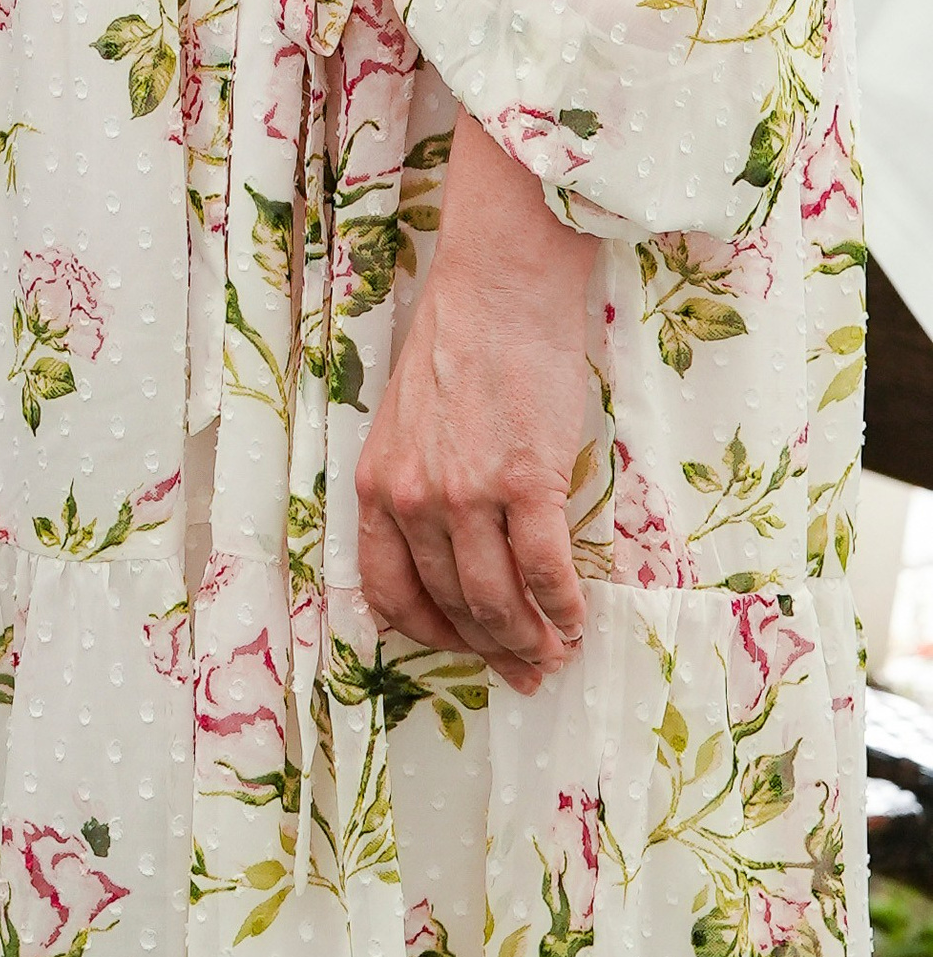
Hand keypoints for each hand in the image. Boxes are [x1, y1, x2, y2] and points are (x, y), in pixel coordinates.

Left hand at [354, 109, 595, 694]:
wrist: (499, 285)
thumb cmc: (461, 343)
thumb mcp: (409, 420)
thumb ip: (416, 482)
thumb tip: (448, 547)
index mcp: (378, 484)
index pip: (388, 591)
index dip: (428, 635)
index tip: (463, 649)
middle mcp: (413, 498)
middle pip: (452, 605)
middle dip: (493, 649)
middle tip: (527, 671)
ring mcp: (467, 493)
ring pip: (498, 601)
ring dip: (532, 640)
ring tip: (557, 651)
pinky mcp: (525, 482)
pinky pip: (546, 572)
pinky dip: (565, 607)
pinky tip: (578, 618)